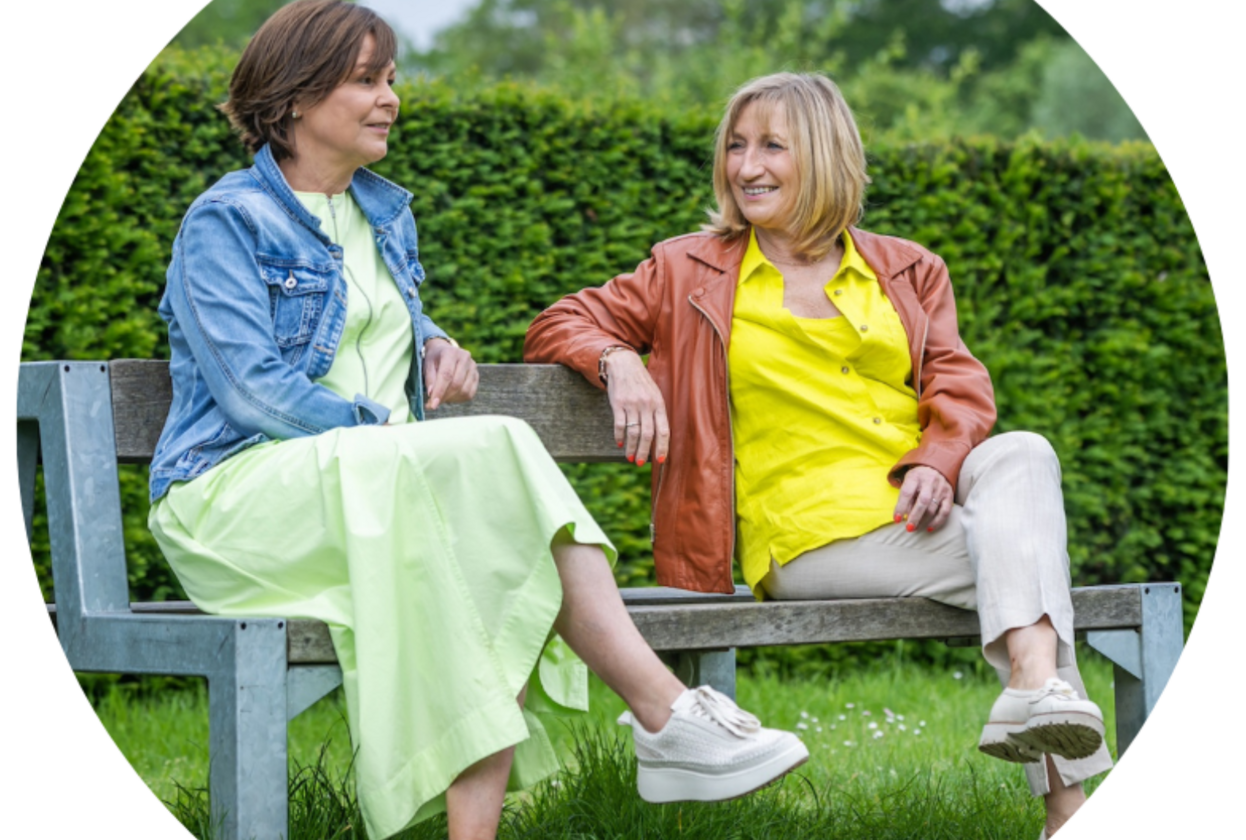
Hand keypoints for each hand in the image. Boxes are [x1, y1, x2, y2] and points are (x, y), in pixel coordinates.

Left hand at [424, 338, 477, 410]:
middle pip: (456, 384)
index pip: (446, 375)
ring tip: (442, 396)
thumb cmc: (434, 359)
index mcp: (451, 353)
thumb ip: (429, 379)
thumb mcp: (427, 365)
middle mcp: (465, 358)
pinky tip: (450, 395)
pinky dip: (458, 399)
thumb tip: (432, 394)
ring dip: (451, 399)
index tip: (433, 405)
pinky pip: (470, 394)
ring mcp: (473, 367)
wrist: (445, 351)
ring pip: (464, 391)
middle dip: (444, 397)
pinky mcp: (477, 376)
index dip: (439, 391)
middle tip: (433, 404)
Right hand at [604, 349, 668, 466]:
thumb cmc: (641, 383)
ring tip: (631, 457)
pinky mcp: (618, 404)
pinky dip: (619, 437)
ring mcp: (632, 404)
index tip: (660, 460)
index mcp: (659, 404)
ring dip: (632, 448)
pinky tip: (620, 444)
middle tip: (641, 463)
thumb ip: (657, 413)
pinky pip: (619, 425)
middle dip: (645, 451)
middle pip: (648, 435)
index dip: (662, 447)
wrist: (624, 364)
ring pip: (633, 432)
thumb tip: (658, 438)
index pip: (663, 430)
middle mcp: (646, 405)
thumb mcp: (654, 394)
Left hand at [895, 465, 953, 532]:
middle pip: (923, 501)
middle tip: (908, 528)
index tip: (896, 519)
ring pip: (933, 508)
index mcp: (915, 476)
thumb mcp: (908, 482)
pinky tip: (929, 528)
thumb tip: (905, 516)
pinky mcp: (949, 495)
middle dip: (915, 517)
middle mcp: (930, 481)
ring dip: (923, 521)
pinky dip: (937, 522)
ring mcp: (941, 488)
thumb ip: (906, 498)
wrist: (934, 468)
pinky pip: (945, 511)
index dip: (901, 507)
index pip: (907, 492)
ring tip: (915, 528)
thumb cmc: (917, 479)